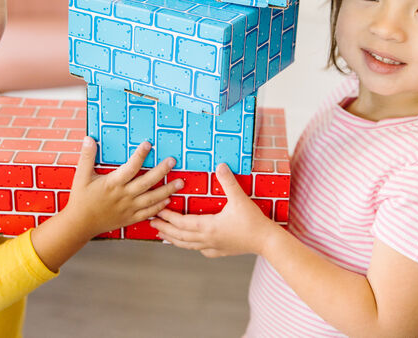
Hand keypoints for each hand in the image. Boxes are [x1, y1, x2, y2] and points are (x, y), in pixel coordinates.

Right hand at [64, 137, 183, 238]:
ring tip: (180, 182)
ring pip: (151, 199)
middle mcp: (123, 196)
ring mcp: (128, 208)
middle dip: (161, 171)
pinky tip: (169, 199)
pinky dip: (159, 207)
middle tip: (172, 161)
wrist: (79, 225)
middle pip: (146, 182)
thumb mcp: (81, 176)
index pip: (130, 167)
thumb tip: (89, 138)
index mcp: (112, 184)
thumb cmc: (81, 199)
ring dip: (167, 190)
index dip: (140, 155)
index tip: (148, 144)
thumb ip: (87, 157)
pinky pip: (148, 213)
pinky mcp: (130, 218)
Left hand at [150, 163, 277, 257]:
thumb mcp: (240, 199)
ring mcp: (213, 247)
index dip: (168, 217)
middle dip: (164, 228)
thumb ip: (228, 181)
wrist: (266, 241)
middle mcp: (207, 240)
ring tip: (161, 234)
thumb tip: (220, 165)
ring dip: (172, 238)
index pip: (181, 223)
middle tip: (150, 221)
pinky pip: (198, 249)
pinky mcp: (219, 252)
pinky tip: (188, 243)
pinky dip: (188, 245)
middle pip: (179, 236)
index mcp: (209, 227)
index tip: (157, 210)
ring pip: (186, 245)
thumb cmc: (253, 221)